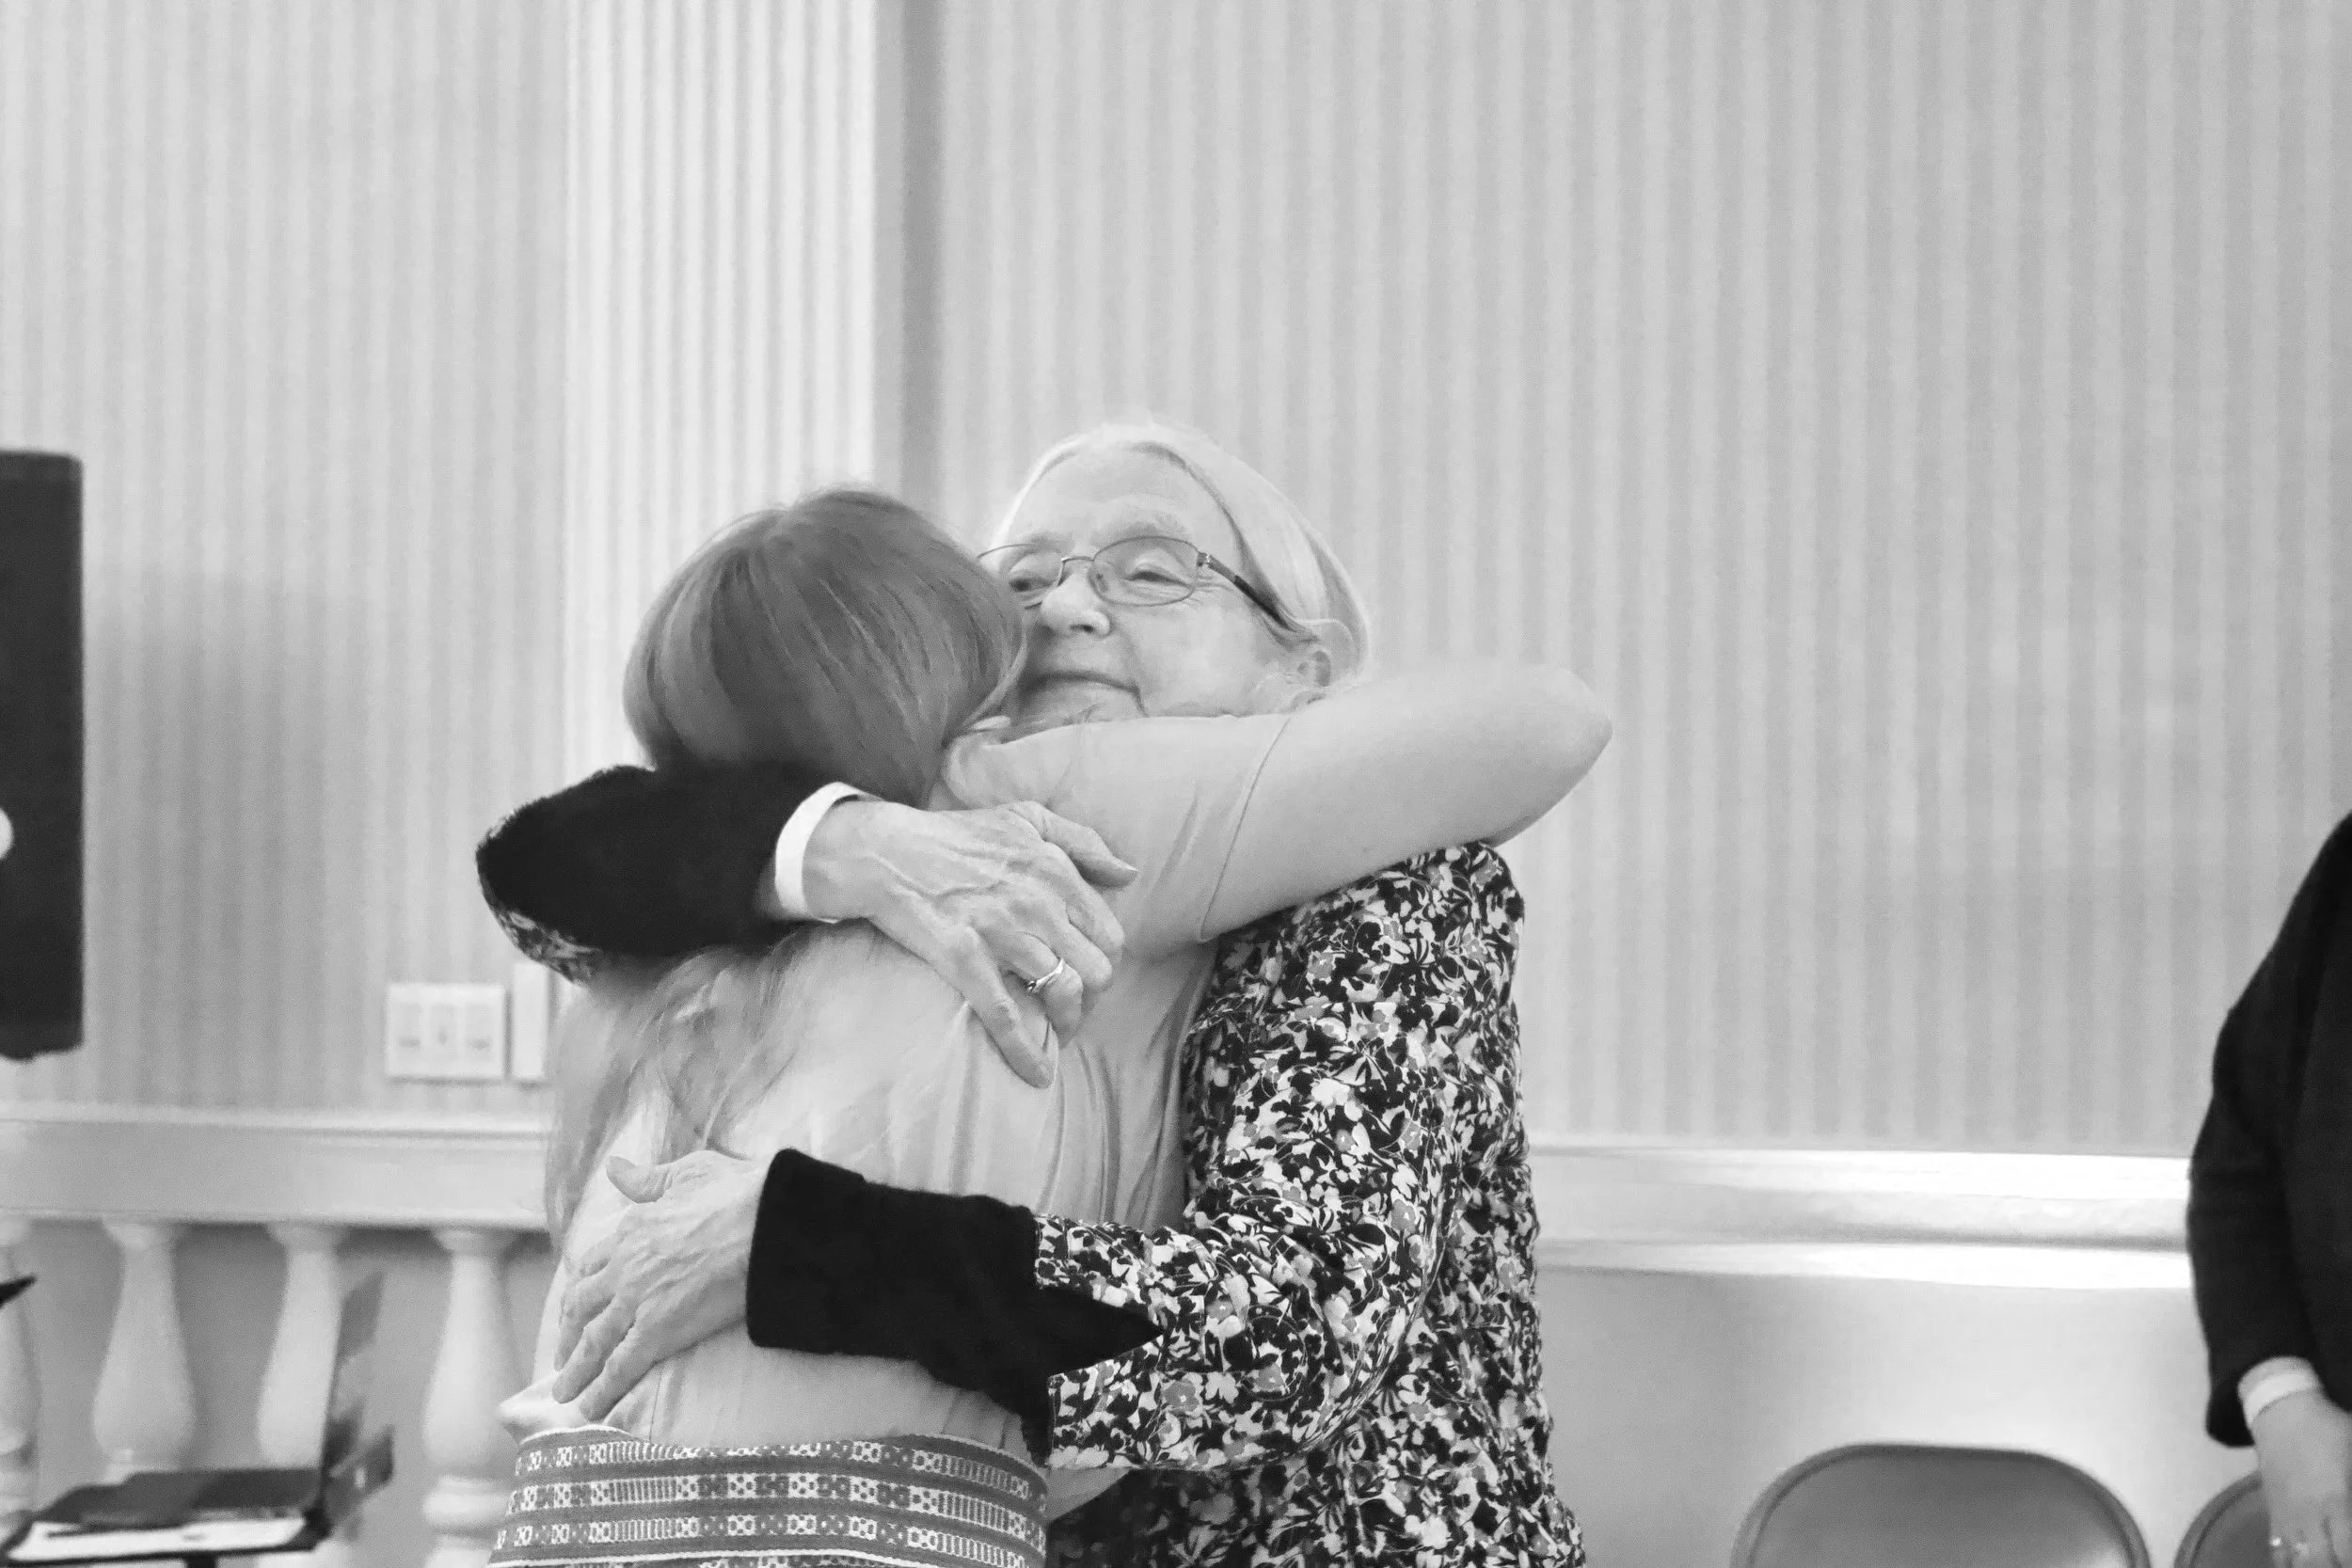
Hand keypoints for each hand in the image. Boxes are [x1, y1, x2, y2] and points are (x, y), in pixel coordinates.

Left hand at [551, 1150, 763, 1420]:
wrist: (765, 1224)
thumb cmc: (735, 1193)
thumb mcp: (686, 1173)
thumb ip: (647, 1178)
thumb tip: (614, 1166)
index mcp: (631, 1231)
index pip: (592, 1265)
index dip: (580, 1289)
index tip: (574, 1306)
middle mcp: (624, 1268)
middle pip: (582, 1307)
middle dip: (568, 1334)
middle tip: (562, 1356)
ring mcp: (639, 1301)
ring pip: (594, 1341)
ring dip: (576, 1371)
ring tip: (565, 1394)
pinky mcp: (659, 1331)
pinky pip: (622, 1365)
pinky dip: (603, 1389)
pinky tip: (591, 1408)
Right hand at [803, 799, 1136, 1085]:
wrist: (886, 852)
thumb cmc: (957, 836)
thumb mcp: (1027, 818)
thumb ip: (1083, 843)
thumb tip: (1129, 875)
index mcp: (1055, 871)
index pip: (1110, 935)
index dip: (1105, 965)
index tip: (1089, 978)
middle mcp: (1036, 902)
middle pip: (1096, 970)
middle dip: (1092, 999)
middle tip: (1072, 1008)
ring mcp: (1001, 932)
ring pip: (1063, 993)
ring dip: (1065, 1025)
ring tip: (1055, 1034)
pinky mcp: (964, 959)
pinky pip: (1006, 1015)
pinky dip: (1025, 1050)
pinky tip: (1037, 1074)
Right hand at [2254, 1391, 2351, 1567]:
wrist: (2280, 1410)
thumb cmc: (2330, 1429)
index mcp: (2335, 1502)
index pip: (2347, 1552)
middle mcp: (2309, 1516)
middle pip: (2322, 1564)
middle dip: (2337, 1565)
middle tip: (2345, 1556)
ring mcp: (2287, 1517)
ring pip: (2298, 1563)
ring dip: (2315, 1566)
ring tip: (2328, 1560)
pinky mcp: (2273, 1513)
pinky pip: (2279, 1552)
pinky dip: (2292, 1563)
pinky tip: (2306, 1561)